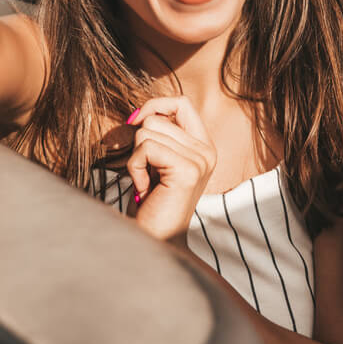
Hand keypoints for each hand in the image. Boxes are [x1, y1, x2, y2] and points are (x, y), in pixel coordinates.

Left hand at [126, 97, 216, 244]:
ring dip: (136, 159)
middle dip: (139, 144)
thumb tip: (140, 113)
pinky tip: (145, 189)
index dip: (155, 105)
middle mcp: (207, 151)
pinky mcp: (188, 170)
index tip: (136, 122)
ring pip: (147, 132)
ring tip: (146, 182)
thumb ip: (160, 135)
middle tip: (146, 172)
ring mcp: (200, 160)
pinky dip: (135, 168)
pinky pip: (146, 148)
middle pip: (157, 118)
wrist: (156, 240)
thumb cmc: (151, 203)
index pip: (182, 102)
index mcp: (204, 146)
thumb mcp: (159, 162)